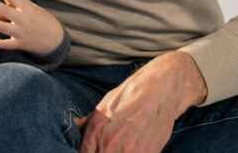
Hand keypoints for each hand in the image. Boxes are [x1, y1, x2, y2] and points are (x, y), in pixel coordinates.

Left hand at [0, 0, 64, 55]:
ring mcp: (21, 33)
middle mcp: (24, 20)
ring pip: (2, 27)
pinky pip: (5, 44)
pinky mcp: (20, 44)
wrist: (56, 41)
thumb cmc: (47, 22)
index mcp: (29, 9)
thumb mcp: (38, 10)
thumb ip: (25, 2)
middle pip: (5, 11)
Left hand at [75, 51, 207, 152]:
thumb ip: (89, 121)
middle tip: (110, 148)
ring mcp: (128, 151)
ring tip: (123, 148)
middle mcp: (109, 143)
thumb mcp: (105, 103)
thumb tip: (76, 127)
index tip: (93, 151)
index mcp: (96, 130)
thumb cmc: (133, 94)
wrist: (161, 90)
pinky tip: (135, 148)